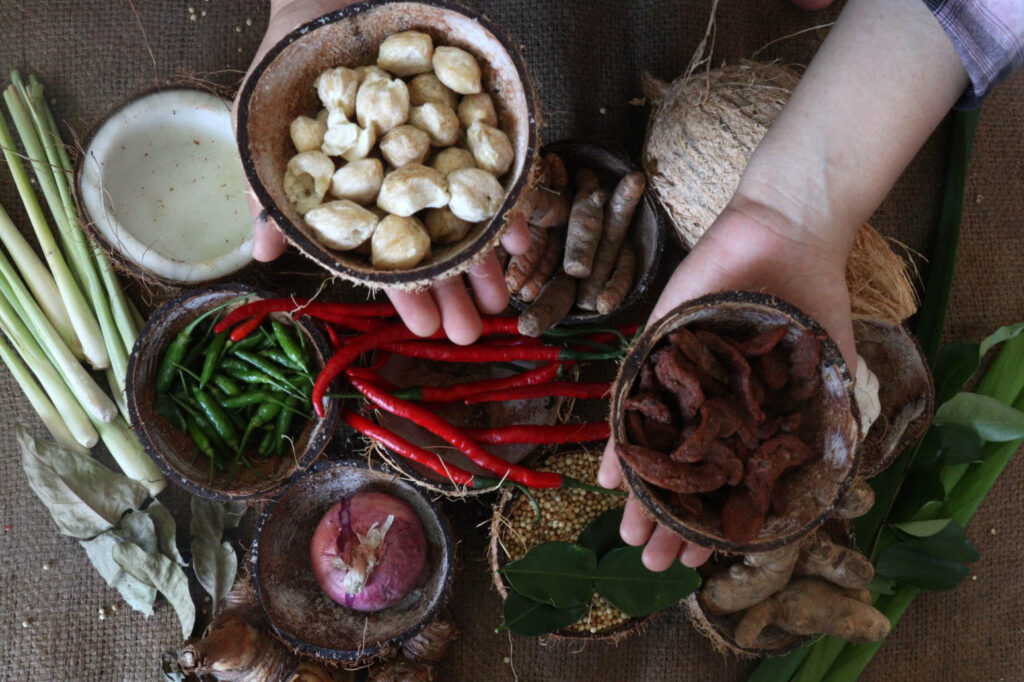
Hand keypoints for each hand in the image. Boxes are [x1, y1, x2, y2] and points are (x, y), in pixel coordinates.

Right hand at [235, 0, 529, 344]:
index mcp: (366, 198)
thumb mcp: (263, 129)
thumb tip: (264, 257)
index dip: (407, 294)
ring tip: (505, 299)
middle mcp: (407, 181)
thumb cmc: (289, 69)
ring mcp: (441, 152)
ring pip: (471, 214)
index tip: (424, 330)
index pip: (389, 256)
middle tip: (473, 333)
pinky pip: (495, 163)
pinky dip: (510, 197)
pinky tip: (524, 233)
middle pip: (438, 245)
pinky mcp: (468, 117)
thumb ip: (274, 195)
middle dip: (455, 291)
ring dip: (490, 258)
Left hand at [597, 198, 855, 571]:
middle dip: (668, 519)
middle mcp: (709, 406)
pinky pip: (631, 401)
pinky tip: (607, 476)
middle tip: (652, 563)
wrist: (786, 235)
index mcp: (747, 419)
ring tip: (629, 536)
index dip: (711, 523)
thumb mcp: (828, 375)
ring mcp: (679, 381)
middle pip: (683, 475)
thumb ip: (824, 427)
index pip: (723, 484)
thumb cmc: (813, 301)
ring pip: (653, 448)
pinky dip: (620, 437)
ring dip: (640, 492)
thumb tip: (829, 487)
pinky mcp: (654, 352)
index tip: (699, 563)